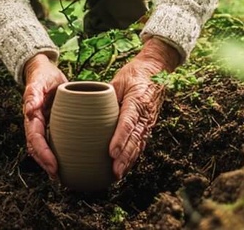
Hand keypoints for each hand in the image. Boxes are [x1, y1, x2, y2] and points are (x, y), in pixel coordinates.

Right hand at [22, 53, 66, 177]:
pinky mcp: (51, 125)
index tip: (53, 165)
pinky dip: (57, 154)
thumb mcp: (38, 82)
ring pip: (42, 149)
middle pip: (37, 149)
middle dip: (46, 164)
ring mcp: (42, 126)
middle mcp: (35, 124)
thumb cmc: (42, 76)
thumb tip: (28, 110)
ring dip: (49, 163)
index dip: (43, 154)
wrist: (43, 71)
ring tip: (61, 176)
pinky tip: (67, 163)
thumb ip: (33, 94)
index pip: (35, 139)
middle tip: (58, 176)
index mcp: (31, 116)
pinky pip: (52, 142)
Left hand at [109, 37, 181, 179]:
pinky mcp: (148, 125)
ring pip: (139, 143)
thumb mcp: (118, 80)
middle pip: (135, 138)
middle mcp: (145, 113)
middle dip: (125, 156)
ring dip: (129, 160)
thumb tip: (88, 112)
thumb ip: (106, 97)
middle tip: (115, 170)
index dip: (120, 138)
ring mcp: (148, 121)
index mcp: (137, 100)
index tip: (112, 152)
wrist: (155, 70)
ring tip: (118, 173)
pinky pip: (141, 142)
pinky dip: (133, 156)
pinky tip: (125, 166)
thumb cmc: (134, 74)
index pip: (128, 122)